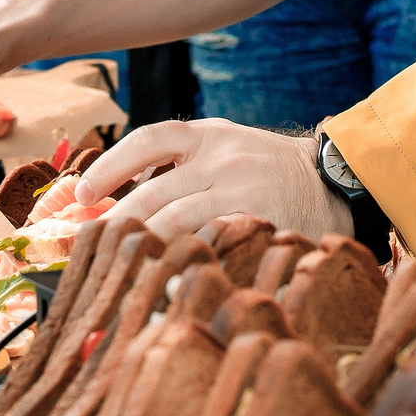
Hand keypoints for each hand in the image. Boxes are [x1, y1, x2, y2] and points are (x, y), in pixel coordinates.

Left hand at [77, 119, 350, 241]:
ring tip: (120, 266)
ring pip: (178, 224)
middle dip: (117, 223)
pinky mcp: (262, 224)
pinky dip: (184, 265)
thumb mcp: (225, 147)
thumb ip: (179, 164)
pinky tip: (167, 280)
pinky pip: (212, 247)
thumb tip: (119, 195)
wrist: (333, 180)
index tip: (82, 194)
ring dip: (144, 248)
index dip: (109, 166)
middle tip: (93, 246)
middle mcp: (223, 158)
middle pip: (155, 194)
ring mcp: (244, 191)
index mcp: (207, 135)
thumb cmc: (265, 168)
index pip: (147, 141)